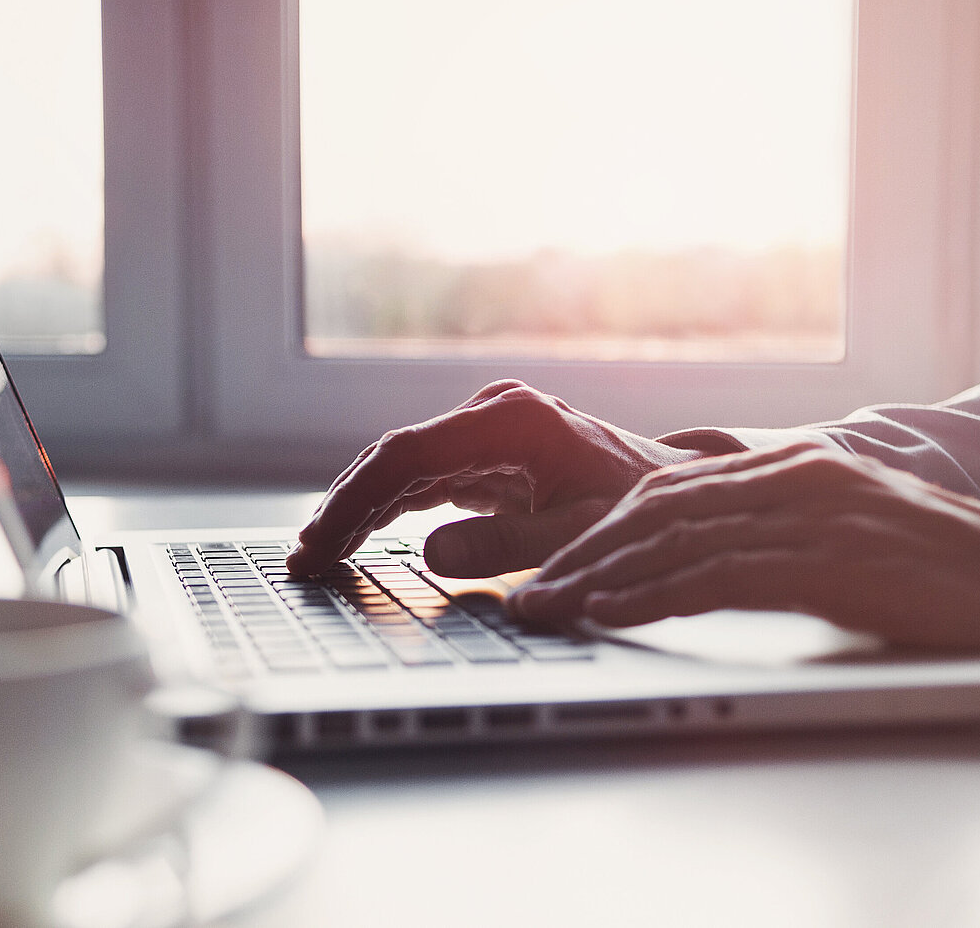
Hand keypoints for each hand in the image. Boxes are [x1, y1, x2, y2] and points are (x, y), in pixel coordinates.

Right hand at [286, 380, 708, 577]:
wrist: (676, 496)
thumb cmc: (639, 515)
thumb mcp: (579, 537)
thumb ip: (508, 547)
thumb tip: (432, 553)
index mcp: (512, 422)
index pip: (408, 455)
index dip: (355, 501)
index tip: (321, 543)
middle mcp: (492, 416)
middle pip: (394, 459)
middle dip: (344, 509)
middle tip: (303, 562)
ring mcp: (486, 431)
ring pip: (402, 469)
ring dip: (358, 511)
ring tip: (316, 557)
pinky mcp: (486, 454)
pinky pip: (422, 480)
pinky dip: (387, 510)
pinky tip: (355, 539)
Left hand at [508, 442, 979, 659]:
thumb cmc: (927, 563)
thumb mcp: (833, 527)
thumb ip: (766, 529)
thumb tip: (692, 559)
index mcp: (784, 464)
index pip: (666, 491)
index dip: (599, 529)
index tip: (551, 565)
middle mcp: (783, 474)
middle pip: (653, 508)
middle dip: (580, 552)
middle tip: (528, 591)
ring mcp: (802, 510)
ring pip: (671, 537)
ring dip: (599, 577)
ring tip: (548, 607)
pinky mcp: (821, 554)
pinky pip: (715, 573)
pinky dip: (653, 594)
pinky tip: (611, 612)